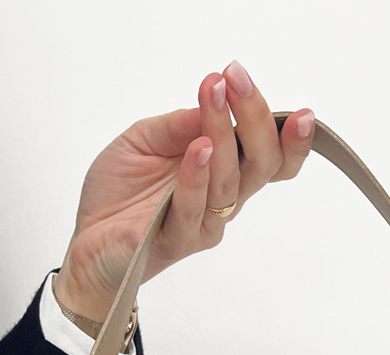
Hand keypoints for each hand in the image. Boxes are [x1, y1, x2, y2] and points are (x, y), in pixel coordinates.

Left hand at [53, 61, 313, 323]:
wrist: (89, 240)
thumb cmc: (121, 194)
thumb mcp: (145, 138)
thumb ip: (179, 123)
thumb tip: (212, 97)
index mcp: (224, 174)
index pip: (271, 160)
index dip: (291, 141)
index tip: (300, 112)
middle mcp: (222, 200)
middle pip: (261, 165)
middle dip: (255, 118)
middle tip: (236, 78)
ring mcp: (202, 224)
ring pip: (230, 182)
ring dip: (223, 132)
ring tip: (214, 94)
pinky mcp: (176, 241)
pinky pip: (193, 209)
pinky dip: (196, 176)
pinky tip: (198, 147)